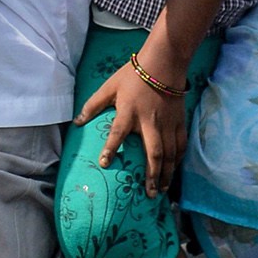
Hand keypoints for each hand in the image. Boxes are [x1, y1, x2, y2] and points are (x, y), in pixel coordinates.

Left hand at [75, 55, 189, 198]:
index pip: (117, 133)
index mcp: (129, 112)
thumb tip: (77, 122)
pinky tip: (173, 169)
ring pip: (169, 154)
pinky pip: (180, 145)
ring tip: (162, 189)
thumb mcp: (109, 86)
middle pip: (153, 153)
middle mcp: (149, 122)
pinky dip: (177, 159)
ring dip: (166, 173)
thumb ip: (93, 105)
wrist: (163, 64)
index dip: (110, 149)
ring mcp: (167, 123)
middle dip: (152, 175)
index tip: (105, 164)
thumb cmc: (133, 75)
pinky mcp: (179, 122)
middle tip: (149, 194)